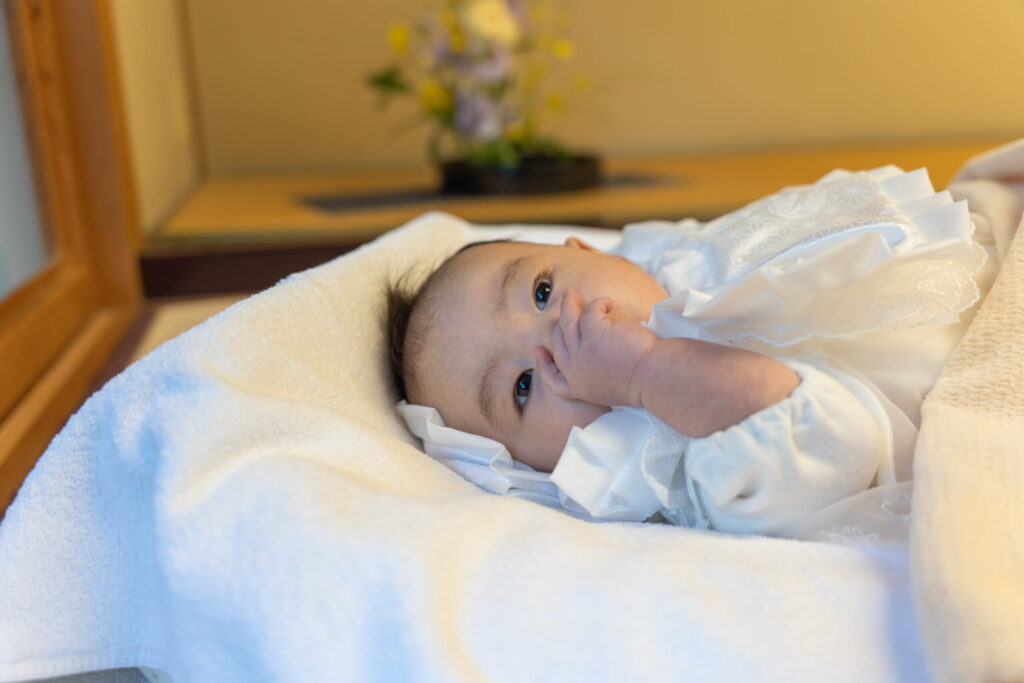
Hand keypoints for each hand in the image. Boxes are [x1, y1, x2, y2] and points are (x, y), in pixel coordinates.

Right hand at [533, 289, 657, 407]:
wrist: (654, 377)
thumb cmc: (644, 382)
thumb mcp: (613, 387)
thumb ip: (600, 375)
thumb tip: (599, 357)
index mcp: (581, 388)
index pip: (555, 380)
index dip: (544, 366)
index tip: (539, 352)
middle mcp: (577, 372)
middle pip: (559, 345)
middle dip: (559, 326)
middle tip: (563, 310)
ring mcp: (583, 352)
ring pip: (568, 323)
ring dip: (569, 305)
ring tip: (571, 294)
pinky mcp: (594, 333)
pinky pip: (589, 311)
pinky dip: (598, 304)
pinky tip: (607, 302)